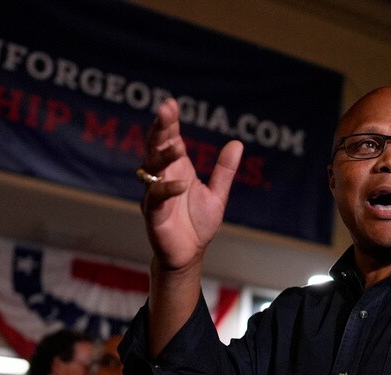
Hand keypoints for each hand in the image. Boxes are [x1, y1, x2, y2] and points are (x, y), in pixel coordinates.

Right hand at [140, 98, 242, 272]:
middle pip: (155, 147)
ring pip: (153, 169)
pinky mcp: (154, 213)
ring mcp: (155, 194)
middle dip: (160, 128)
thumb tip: (237, 143)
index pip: (169, 139)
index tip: (171, 104)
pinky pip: (156, 197)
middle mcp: (162, 177)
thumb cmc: (197, 225)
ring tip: (176, 145)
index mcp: (177, 169)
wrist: (189, 255)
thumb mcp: (217, 194)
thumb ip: (224, 171)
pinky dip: (168, 189)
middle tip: (165, 110)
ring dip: (164, 155)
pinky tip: (182, 183)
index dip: (169, 122)